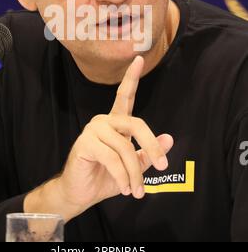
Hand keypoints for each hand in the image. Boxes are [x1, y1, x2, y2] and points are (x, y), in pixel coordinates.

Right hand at [57, 56, 173, 211]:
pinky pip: (112, 158)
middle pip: (135, 123)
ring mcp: (93, 130)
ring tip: (135, 190)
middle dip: (152, 145)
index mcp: (115, 122)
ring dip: (134, 173)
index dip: (131, 77)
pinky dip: (122, 176)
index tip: (138, 58)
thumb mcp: (133, 167)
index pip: (124, 95)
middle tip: (163, 165)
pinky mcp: (85, 143)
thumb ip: (147, 153)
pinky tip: (124, 187)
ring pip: (125, 147)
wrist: (81, 193)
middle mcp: (104, 121)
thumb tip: (169, 138)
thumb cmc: (106, 178)